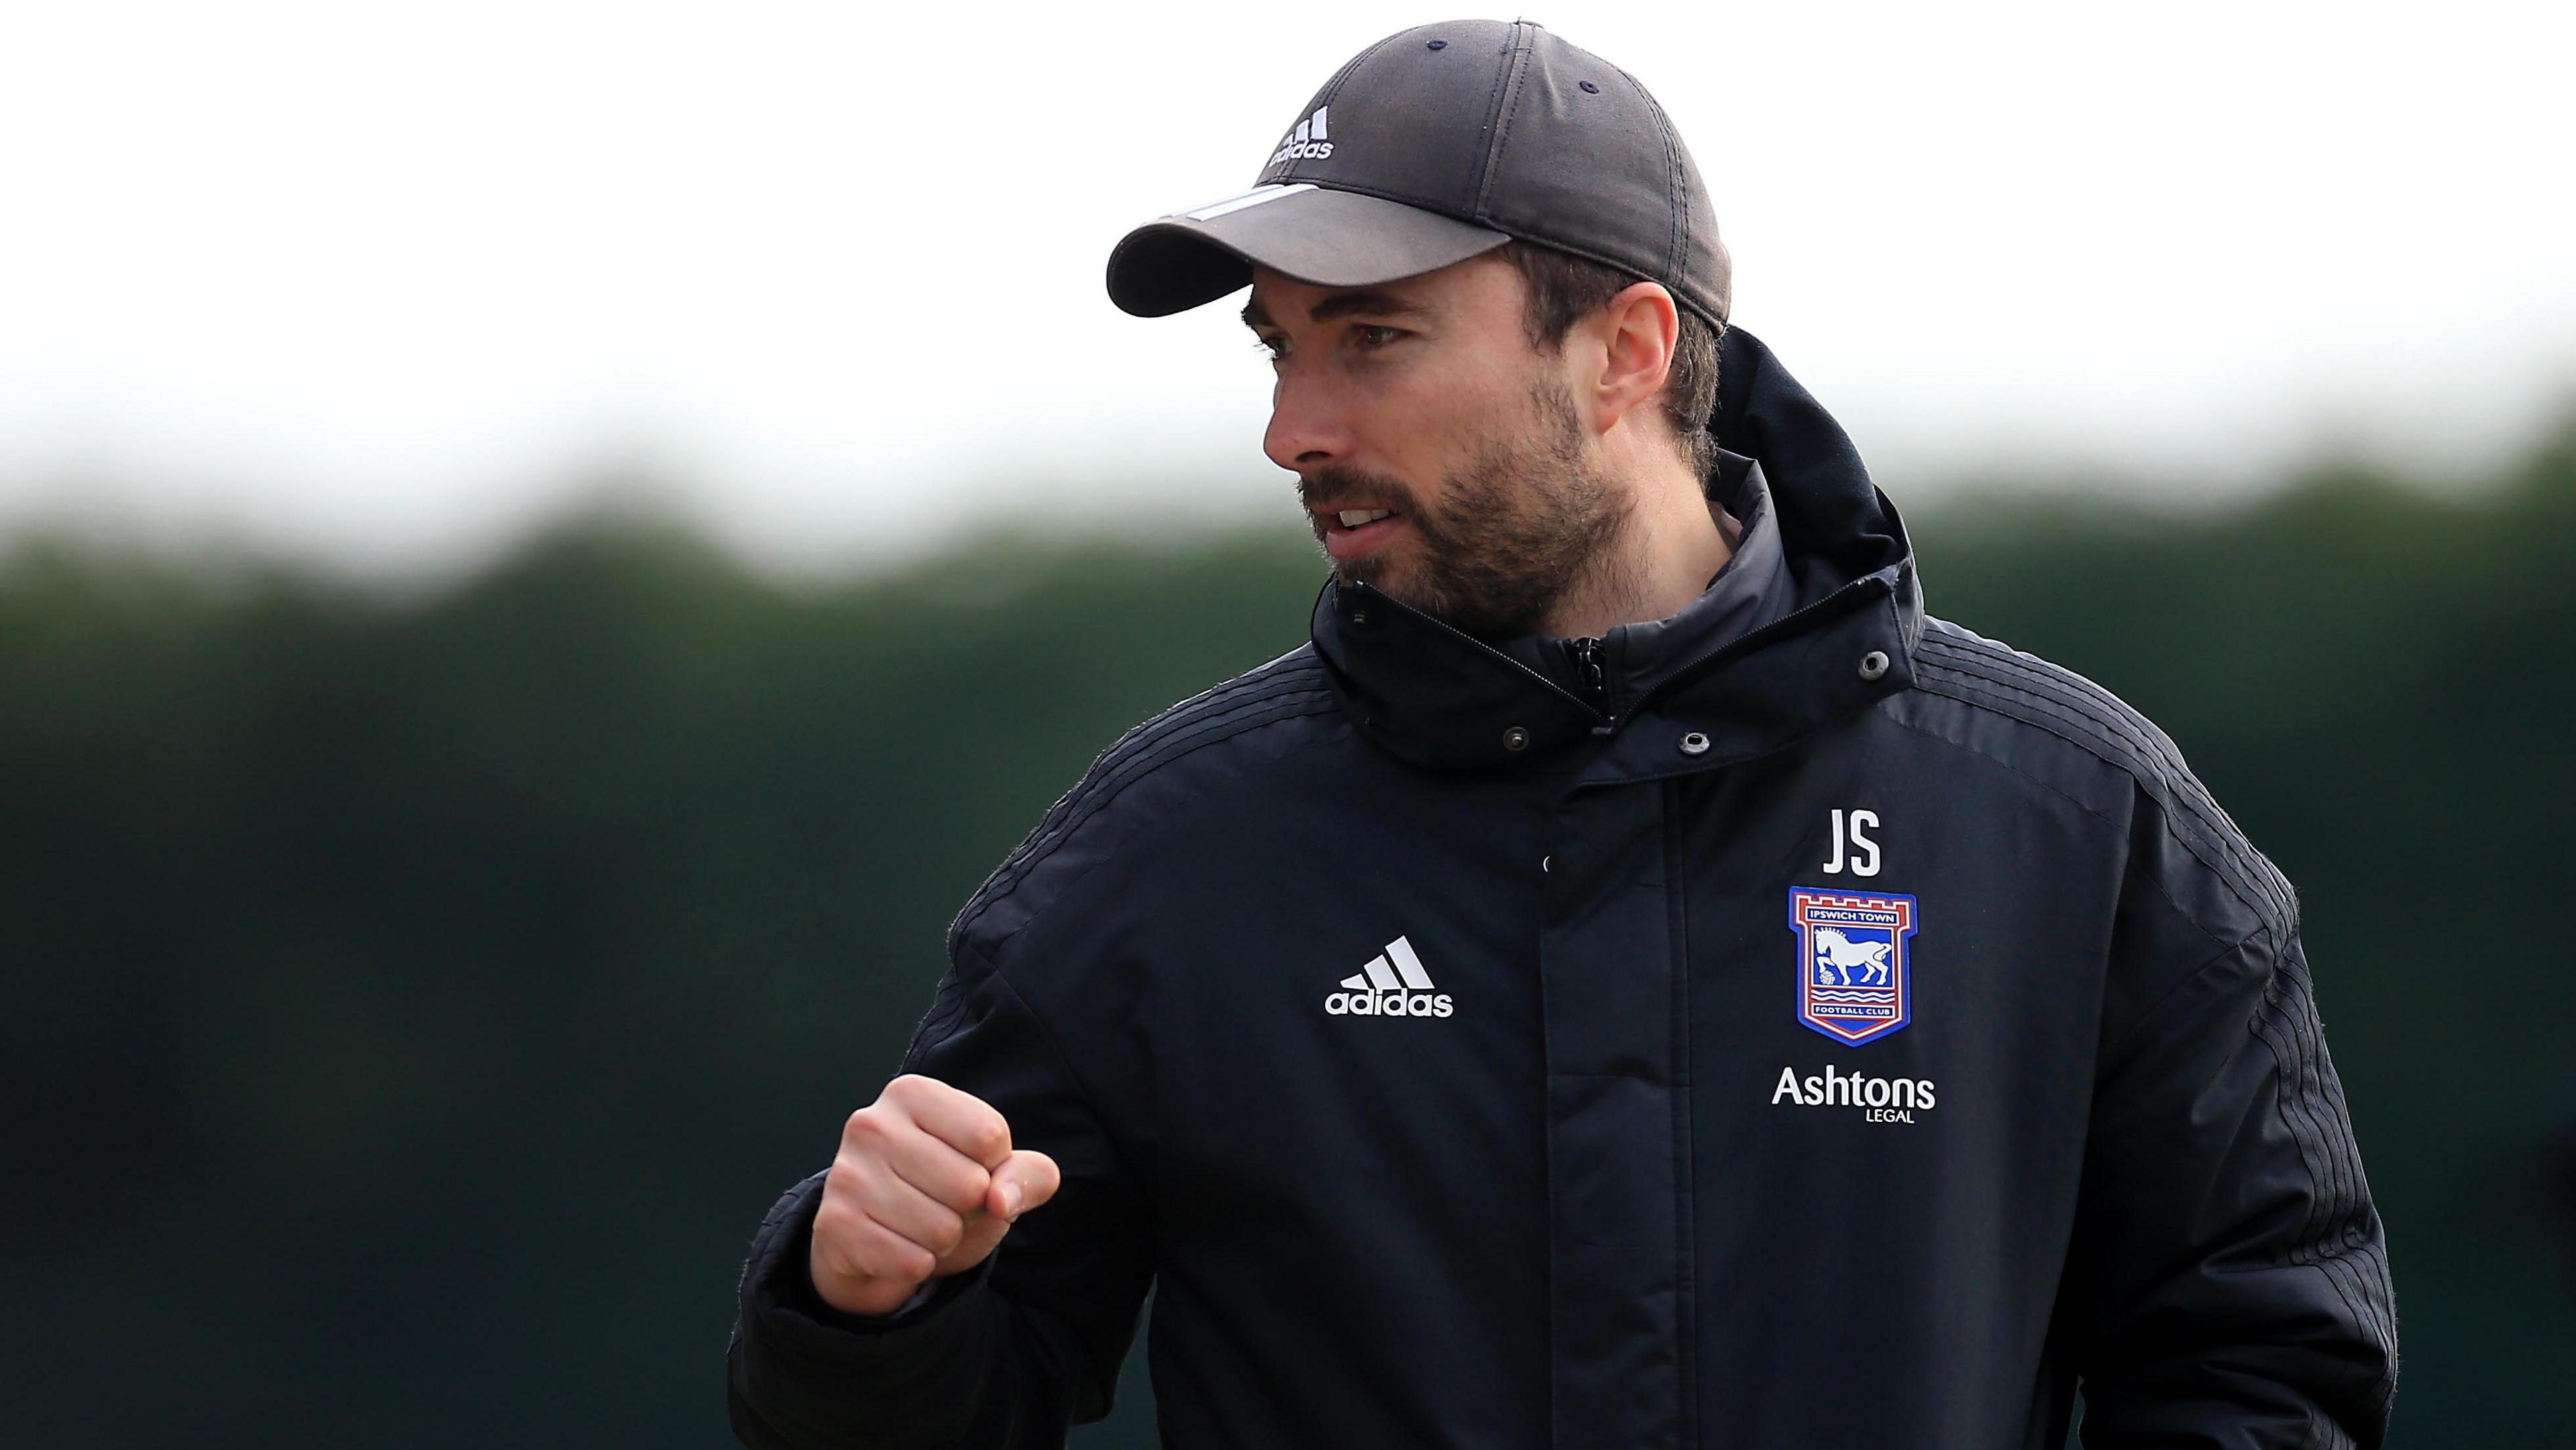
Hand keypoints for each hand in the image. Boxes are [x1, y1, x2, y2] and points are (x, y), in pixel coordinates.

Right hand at [807, 1073, 1061, 1316]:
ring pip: (942, 1229)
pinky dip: (919, 1265)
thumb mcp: (996, 1173)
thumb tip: (1001, 1199)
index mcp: (913, 1093)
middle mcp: (872, 1123)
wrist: (874, 1237)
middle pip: (970, 1184)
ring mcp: (847, 1173)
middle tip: (943, 1204)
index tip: (969, 1168)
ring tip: (921, 1225)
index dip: (995, 1168)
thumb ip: (1028, 1175)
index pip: (990, 1136)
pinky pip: (912, 1261)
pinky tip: (899, 1247)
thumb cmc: (944, 1191)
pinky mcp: (835, 1224)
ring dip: (945, 1240)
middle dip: (971, 1209)